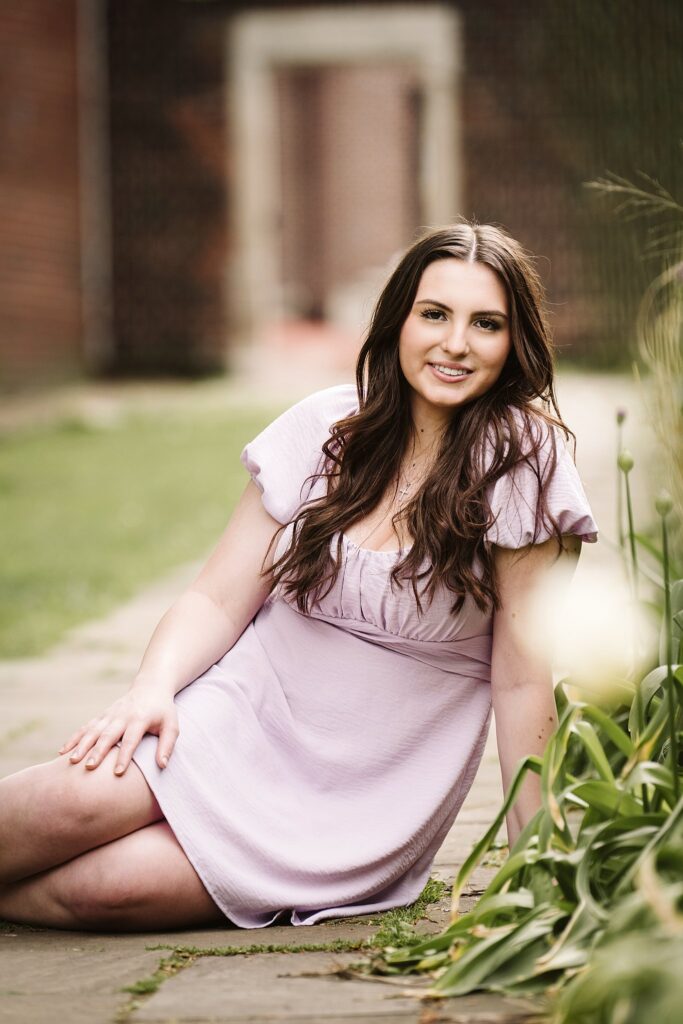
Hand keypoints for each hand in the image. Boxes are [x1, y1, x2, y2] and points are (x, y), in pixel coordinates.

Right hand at [58, 683, 178, 774]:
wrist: (151, 687)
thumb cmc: (163, 711)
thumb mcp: (171, 725)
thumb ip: (167, 745)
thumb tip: (162, 766)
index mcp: (140, 719)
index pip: (131, 739)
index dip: (124, 756)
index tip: (117, 773)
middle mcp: (122, 716)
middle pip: (108, 735)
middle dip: (98, 751)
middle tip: (89, 767)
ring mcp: (110, 714)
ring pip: (93, 730)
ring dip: (82, 745)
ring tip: (72, 761)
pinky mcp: (102, 715)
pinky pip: (86, 727)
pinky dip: (74, 738)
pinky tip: (62, 751)